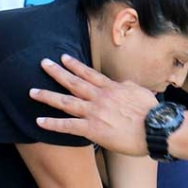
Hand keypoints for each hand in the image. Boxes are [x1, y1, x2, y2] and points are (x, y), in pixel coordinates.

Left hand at [30, 55, 156, 155]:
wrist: (156, 128)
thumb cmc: (152, 113)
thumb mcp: (140, 92)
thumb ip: (127, 87)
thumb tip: (121, 84)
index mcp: (112, 88)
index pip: (90, 73)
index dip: (75, 65)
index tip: (64, 58)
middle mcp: (100, 97)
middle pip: (73, 82)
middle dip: (56, 72)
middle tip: (43, 63)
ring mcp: (94, 112)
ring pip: (65, 102)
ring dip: (47, 96)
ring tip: (32, 92)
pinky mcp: (92, 129)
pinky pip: (68, 126)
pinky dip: (52, 124)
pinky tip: (39, 121)